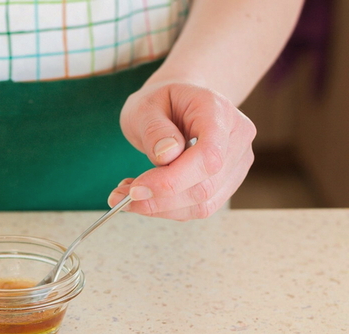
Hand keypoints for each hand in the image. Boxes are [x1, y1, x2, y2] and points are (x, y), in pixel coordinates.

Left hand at [108, 82, 255, 219]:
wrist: (180, 102)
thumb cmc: (162, 101)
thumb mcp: (145, 106)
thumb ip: (154, 129)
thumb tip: (166, 156)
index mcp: (219, 111)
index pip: (207, 156)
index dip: (172, 180)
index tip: (135, 190)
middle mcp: (237, 137)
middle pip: (205, 186)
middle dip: (158, 199)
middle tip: (119, 197)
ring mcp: (237, 162)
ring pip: (202, 204)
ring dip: (160, 208)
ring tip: (127, 194)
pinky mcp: (227, 182)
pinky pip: (199, 207)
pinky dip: (167, 209)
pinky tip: (145, 196)